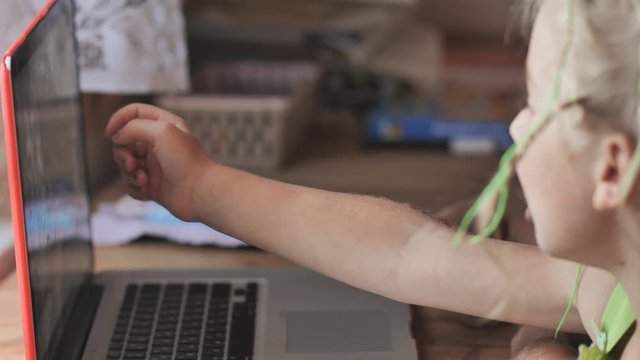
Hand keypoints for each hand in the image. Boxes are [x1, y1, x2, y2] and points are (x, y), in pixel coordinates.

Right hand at [105, 103, 212, 221]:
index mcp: (163, 125)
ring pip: (125, 165)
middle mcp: (158, 143)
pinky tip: (147, 189)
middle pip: (124, 142)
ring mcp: (154, 165)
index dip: (118, 120)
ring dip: (129, 172)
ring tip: (143, 178)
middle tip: (131, 163)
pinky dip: (135, 187)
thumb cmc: (186, 161)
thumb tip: (118, 137)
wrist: (200, 192)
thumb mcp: (161, 131)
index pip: (134, 113)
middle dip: (122, 153)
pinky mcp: (152, 185)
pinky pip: (131, 184)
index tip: (110, 133)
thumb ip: (134, 127)